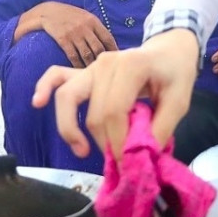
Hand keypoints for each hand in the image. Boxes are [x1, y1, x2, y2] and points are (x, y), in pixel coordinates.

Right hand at [21, 1, 118, 67]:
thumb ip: (96, 28)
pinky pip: (73, 57)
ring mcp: (74, 34)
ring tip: (94, 73)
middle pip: (98, 48)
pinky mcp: (63, 40)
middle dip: (103, 60)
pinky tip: (80, 71)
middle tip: (106, 70)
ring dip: (91, 65)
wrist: (48, 12)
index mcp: (93, 21)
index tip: (116, 59)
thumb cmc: (69, 15)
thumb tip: (108, 44)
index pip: (108, 38)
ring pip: (87, 54)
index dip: (114, 50)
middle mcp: (85, 28)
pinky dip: (78, 65)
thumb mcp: (85, 16)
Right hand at [32, 29, 199, 159]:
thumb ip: (160, 129)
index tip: (127, 167)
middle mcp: (105, 63)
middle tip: (120, 162)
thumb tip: (139, 157)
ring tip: (82, 150)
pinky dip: (45, 88)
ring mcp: (91, 66)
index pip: (114, 112)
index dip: (117, 144)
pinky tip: (38, 103)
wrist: (170, 48)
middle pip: (94, 113)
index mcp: (130, 66)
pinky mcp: (84, 71)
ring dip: (71, 128)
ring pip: (68, 98)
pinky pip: (57, 76)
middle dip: (104, 144)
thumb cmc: (175, 73)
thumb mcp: (179, 102)